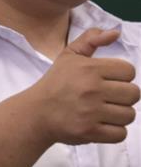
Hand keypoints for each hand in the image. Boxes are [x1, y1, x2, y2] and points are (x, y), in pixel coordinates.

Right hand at [31, 28, 138, 145]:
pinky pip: (120, 134)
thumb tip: (115, 33)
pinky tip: (101, 125)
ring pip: (129, 115)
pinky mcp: (89, 132)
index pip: (129, 71)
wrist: (35, 113)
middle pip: (134, 94)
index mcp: (89, 69)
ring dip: (119, 115)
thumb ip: (91, 40)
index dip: (121, 77)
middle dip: (123, 97)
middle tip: (107, 98)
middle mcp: (91, 89)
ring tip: (104, 112)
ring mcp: (91, 112)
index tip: (107, 82)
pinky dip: (114, 131)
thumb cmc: (55, 83)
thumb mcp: (68, 56)